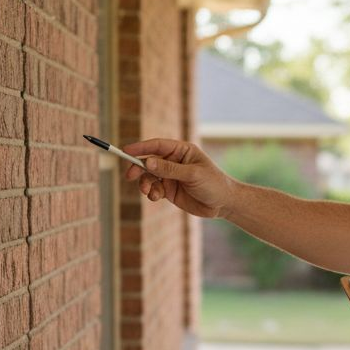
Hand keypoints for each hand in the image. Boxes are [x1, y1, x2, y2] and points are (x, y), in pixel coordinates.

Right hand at [121, 138, 235, 217]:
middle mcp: (174, 161)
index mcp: (182, 151)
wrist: (224, 204)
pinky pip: (154, 189)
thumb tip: (148, 162)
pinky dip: (151, 193)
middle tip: (130, 176)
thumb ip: (170, 169)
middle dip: (138, 168)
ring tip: (148, 191)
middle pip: (149, 161)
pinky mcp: (170, 190)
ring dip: (145, 183)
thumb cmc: (213, 184)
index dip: (141, 147)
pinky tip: (156, 197)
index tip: (126, 151)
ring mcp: (171, 176)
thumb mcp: (192, 175)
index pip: (157, 146)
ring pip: (149, 177)